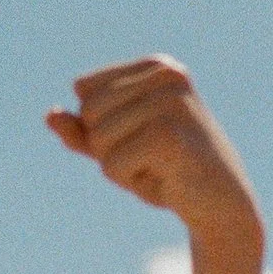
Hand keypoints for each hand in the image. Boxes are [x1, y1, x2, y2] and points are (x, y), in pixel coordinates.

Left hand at [46, 56, 260, 245]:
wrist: (221, 208)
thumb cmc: (169, 172)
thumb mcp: (117, 147)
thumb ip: (81, 131)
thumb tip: (51, 116)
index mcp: (156, 65)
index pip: (85, 89)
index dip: (101, 124)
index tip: (143, 138)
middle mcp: (166, 74)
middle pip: (88, 111)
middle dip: (108, 147)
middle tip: (152, 159)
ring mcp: (171, 102)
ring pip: (97, 138)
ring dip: (120, 166)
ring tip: (160, 168)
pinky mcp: (169, 135)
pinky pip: (111, 164)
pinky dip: (130, 181)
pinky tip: (167, 181)